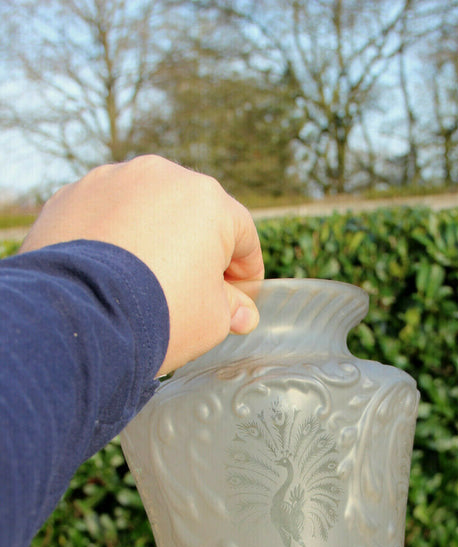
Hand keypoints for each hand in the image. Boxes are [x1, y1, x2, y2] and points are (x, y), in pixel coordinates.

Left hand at [20, 155, 263, 373]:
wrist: (82, 317)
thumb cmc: (161, 315)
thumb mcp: (213, 320)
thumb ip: (231, 308)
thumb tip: (239, 311)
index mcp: (209, 200)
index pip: (243, 238)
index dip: (246, 277)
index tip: (237, 305)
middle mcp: (161, 176)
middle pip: (193, 218)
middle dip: (197, 256)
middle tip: (192, 297)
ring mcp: (111, 180)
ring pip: (144, 212)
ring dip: (151, 243)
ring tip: (143, 285)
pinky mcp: (71, 195)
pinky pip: (103, 218)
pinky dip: (111, 242)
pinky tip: (107, 278)